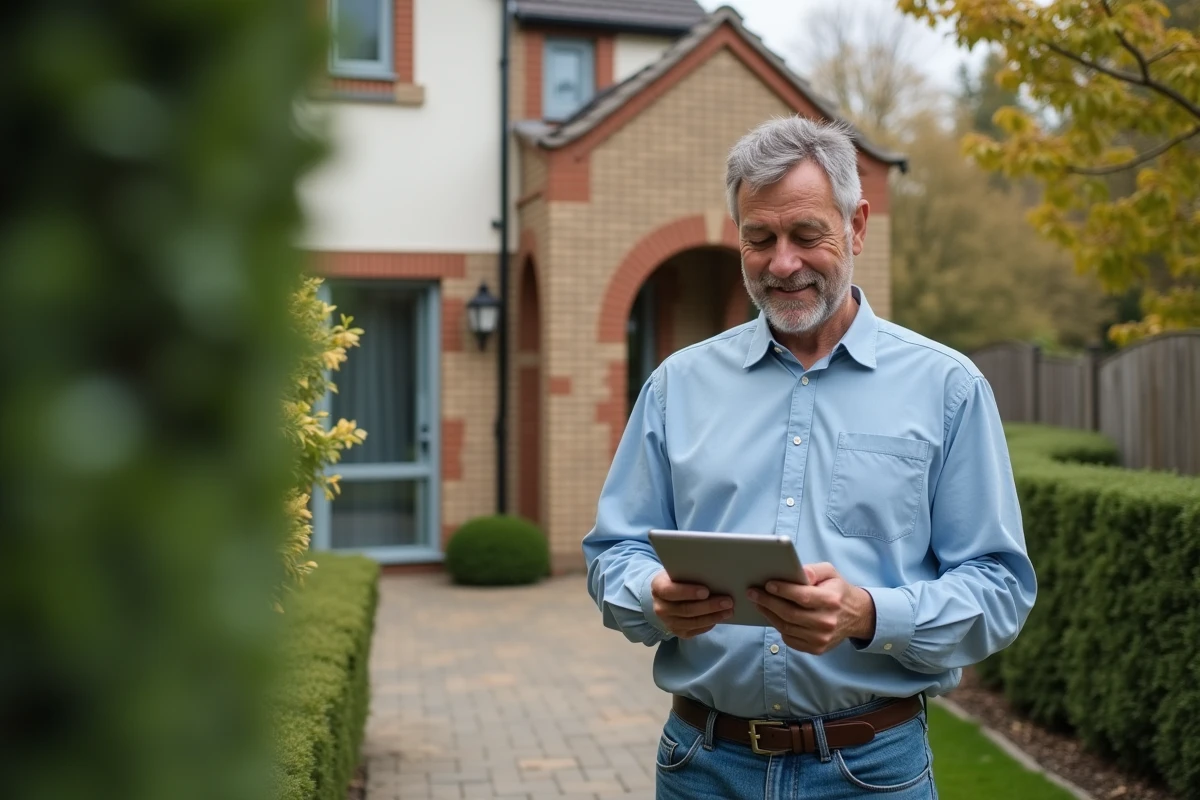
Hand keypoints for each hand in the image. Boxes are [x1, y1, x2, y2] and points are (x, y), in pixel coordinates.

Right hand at [650, 570, 733, 637]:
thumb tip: (714, 574)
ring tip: (729, 610)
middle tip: (728, 601)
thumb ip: (690, 573)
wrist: (666, 595)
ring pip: (693, 622)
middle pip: (686, 609)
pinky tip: (719, 618)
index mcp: (658, 588)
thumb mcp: (679, 572)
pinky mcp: (678, 632)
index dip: (688, 592)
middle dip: (709, 606)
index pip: (670, 591)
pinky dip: (708, 624)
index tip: (706, 591)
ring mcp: (668, 622)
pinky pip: (695, 630)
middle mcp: (660, 607)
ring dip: (713, 617)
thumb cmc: (678, 579)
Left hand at [746, 562, 875, 653]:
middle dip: (767, 602)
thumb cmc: (837, 590)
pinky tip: (772, 615)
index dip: (783, 591)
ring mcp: (822, 638)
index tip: (767, 584)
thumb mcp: (830, 573)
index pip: (803, 597)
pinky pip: (790, 639)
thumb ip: (814, 570)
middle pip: (790, 614)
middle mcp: (827, 621)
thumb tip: (798, 573)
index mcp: (832, 600)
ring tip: (757, 603)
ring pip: (787, 627)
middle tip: (752, 593)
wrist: (856, 616)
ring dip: (768, 614)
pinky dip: (778, 627)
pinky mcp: (816, 648)